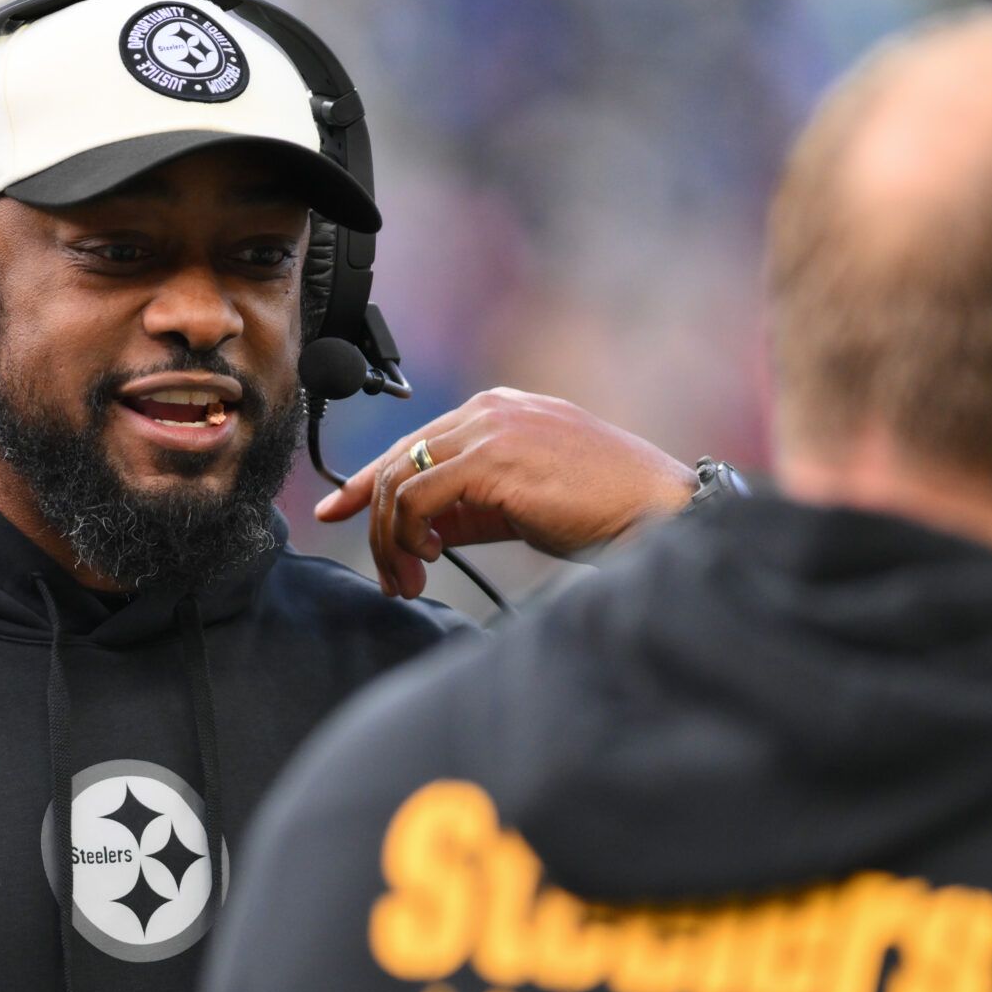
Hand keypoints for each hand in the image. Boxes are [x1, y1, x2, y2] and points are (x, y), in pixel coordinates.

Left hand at [314, 388, 698, 597]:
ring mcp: (489, 429)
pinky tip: (427, 560)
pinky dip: (409, 533)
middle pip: (398, 461)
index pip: (413, 444)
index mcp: (497, 411)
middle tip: (389, 577)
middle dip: (376, 523)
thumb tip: (420, 532)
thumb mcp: (520, 503)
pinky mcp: (491, 459)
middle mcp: (488, 410)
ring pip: (402, 480)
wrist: (655, 510)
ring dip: (392, 540)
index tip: (336, 510)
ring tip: (408, 581)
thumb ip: (469, 507)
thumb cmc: (602, 508)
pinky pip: (419, 497)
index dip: (368, 481)